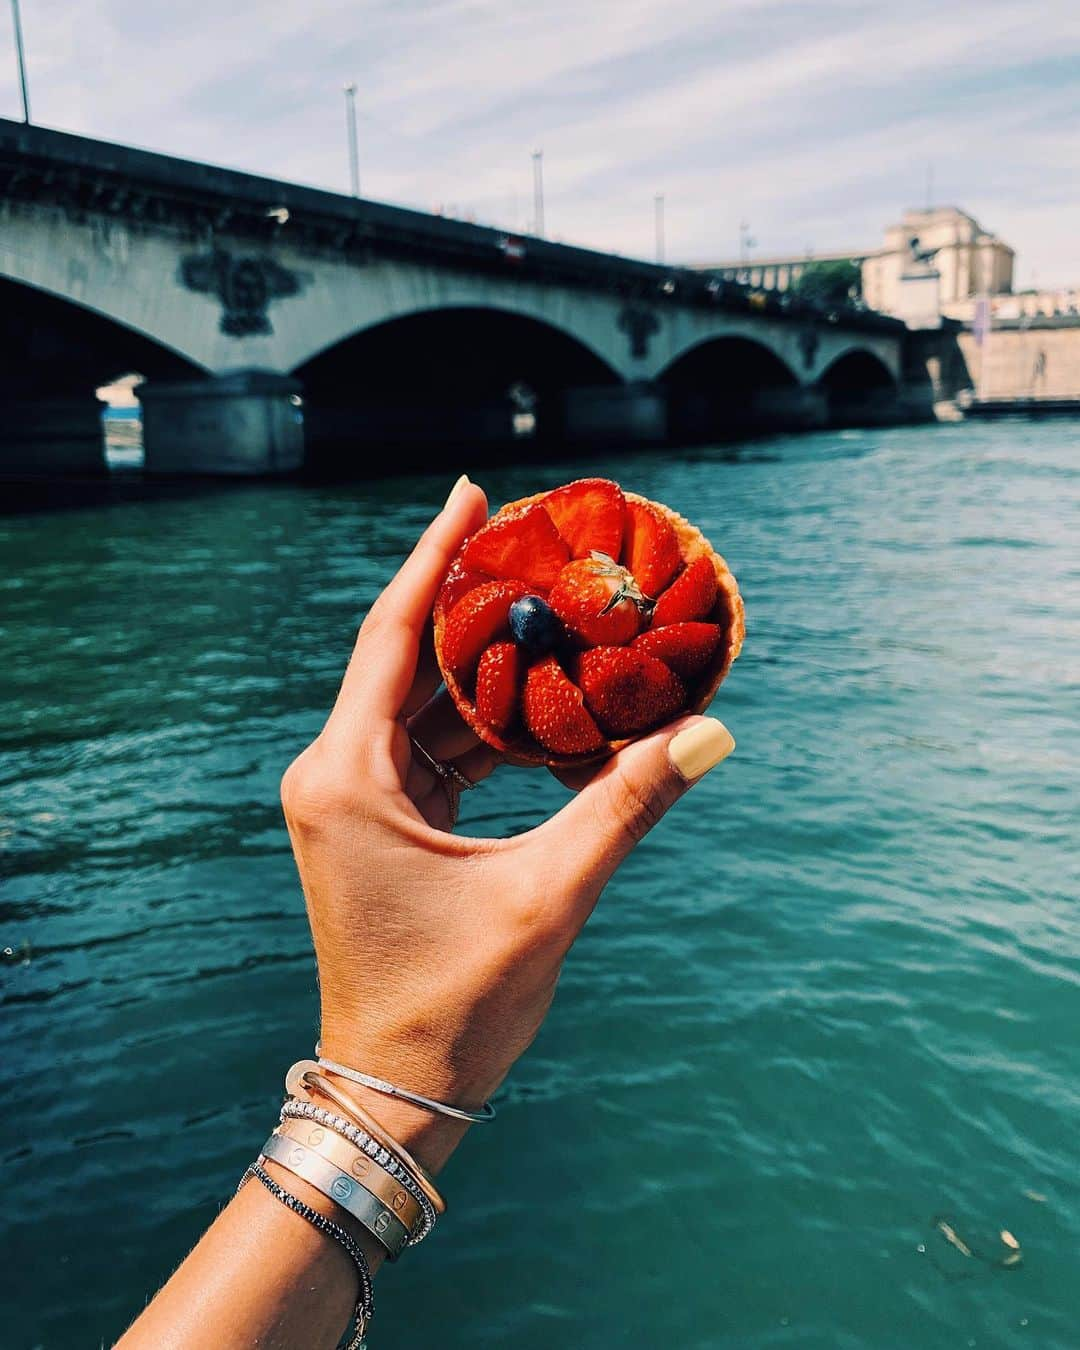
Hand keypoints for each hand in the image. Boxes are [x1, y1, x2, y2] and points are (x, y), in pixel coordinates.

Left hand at [280, 476, 734, 1168]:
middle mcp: (338, 775)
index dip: (434, 555)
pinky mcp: (383, 824)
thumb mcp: (549, 896)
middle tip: (541, 548)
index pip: (389, 635)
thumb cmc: (454, 1004)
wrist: (396, 1091)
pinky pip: (438, 750)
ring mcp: (357, 800)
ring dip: (493, 671)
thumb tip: (712, 737)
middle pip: (410, 660)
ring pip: (429, 706)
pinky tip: (554, 711)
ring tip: (562, 619)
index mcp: (348, 776)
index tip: (473, 490)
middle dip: (478, 606)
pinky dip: (492, 729)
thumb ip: (628, 806)